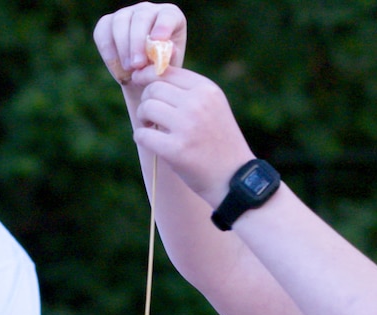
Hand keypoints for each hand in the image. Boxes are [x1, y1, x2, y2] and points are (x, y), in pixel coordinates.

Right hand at [94, 2, 186, 84]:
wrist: (143, 80)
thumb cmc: (161, 71)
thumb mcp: (169, 69)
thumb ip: (170, 59)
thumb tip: (170, 50)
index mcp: (170, 17)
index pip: (168, 15)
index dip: (163, 26)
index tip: (158, 40)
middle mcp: (148, 10)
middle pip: (141, 18)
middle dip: (137, 43)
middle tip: (138, 65)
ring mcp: (126, 14)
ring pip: (120, 22)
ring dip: (123, 48)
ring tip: (129, 70)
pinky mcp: (107, 23)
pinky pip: (102, 33)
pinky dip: (108, 53)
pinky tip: (117, 71)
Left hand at [133, 68, 255, 206]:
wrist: (234, 179)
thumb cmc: (218, 143)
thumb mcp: (212, 108)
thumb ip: (186, 91)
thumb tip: (146, 74)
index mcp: (207, 90)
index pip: (167, 71)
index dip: (148, 77)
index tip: (143, 86)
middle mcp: (198, 103)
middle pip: (153, 88)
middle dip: (147, 101)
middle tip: (152, 117)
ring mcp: (187, 126)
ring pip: (146, 107)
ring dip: (143, 118)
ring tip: (153, 128)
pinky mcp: (176, 149)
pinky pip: (142, 134)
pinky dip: (142, 138)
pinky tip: (151, 143)